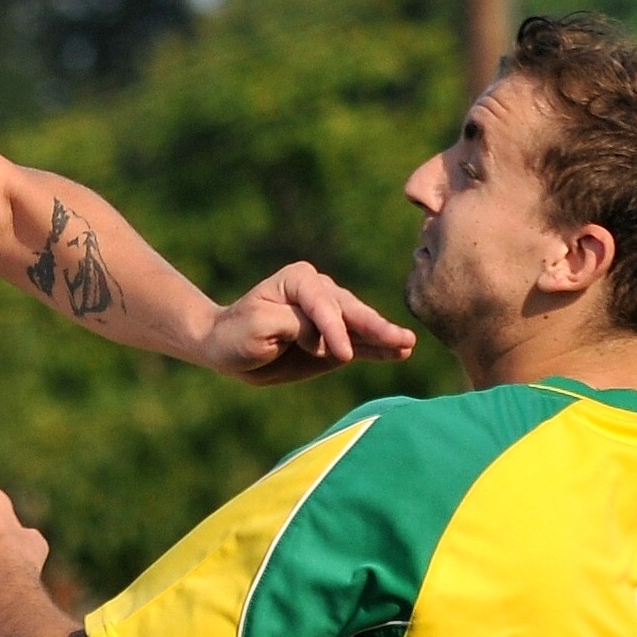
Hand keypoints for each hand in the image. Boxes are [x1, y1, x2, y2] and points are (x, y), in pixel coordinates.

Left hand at [197, 262, 416, 386]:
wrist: (228, 349)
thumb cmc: (237, 333)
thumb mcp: (258, 326)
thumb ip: (294, 324)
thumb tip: (326, 338)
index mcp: (299, 280)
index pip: (323, 305)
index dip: (334, 329)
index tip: (341, 355)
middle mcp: (320, 292)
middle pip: (350, 311)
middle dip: (374, 327)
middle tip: (401, 340)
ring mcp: (330, 316)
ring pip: (360, 327)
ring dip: (384, 337)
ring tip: (408, 345)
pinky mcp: (335, 340)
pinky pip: (360, 344)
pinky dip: (378, 349)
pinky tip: (401, 352)